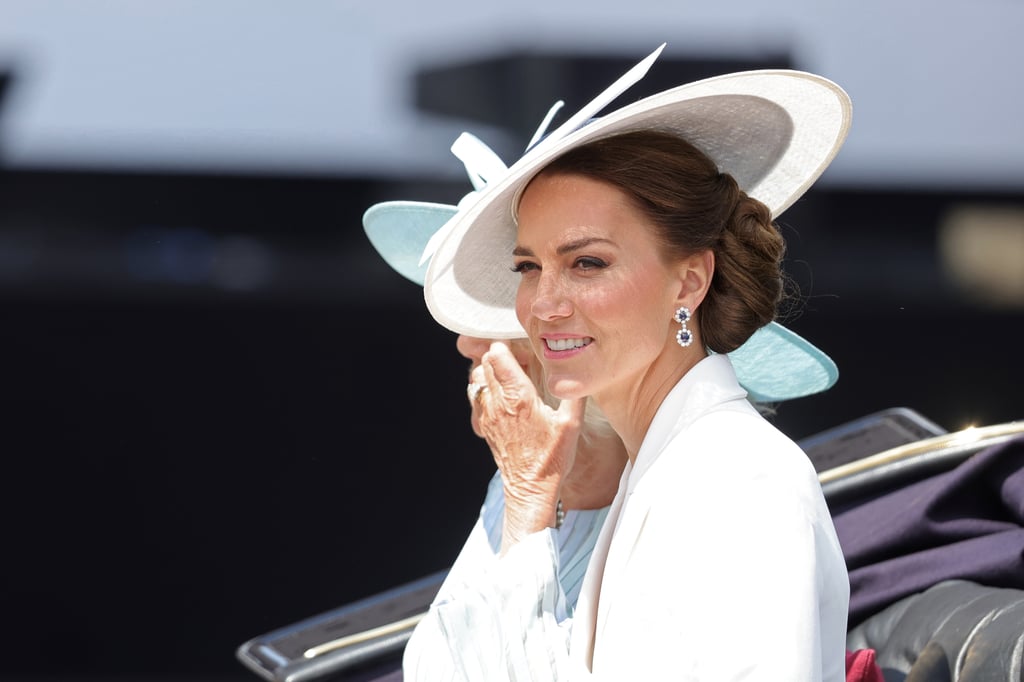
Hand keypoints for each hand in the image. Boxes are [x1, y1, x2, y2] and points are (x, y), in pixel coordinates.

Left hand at [470, 342, 584, 551]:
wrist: (531, 489)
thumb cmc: (552, 458)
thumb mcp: (572, 424)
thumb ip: (574, 394)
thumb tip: (578, 372)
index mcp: (518, 396)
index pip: (498, 355)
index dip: (509, 348)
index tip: (524, 353)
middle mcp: (498, 403)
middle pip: (484, 363)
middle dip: (500, 357)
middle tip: (520, 363)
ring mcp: (487, 415)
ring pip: (477, 379)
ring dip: (491, 374)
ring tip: (511, 380)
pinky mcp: (484, 426)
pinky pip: (476, 399)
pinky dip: (486, 392)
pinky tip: (505, 400)